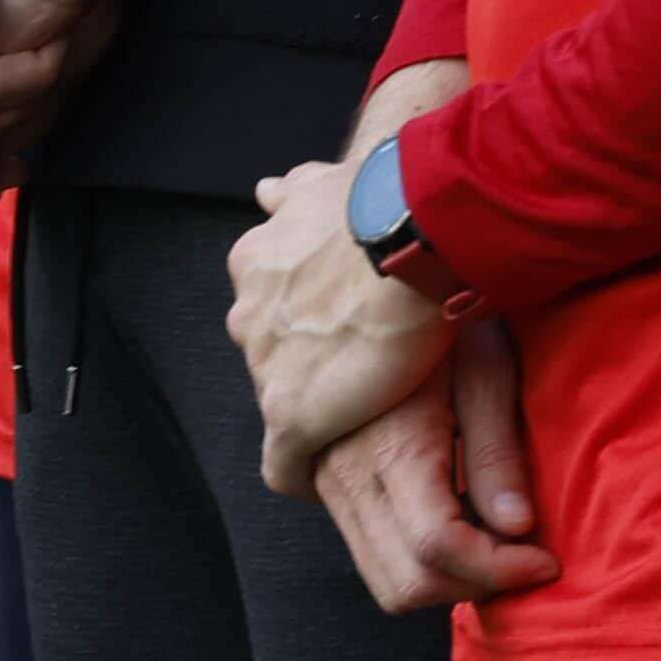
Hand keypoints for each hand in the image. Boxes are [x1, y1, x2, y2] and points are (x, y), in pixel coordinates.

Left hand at [230, 157, 449, 491]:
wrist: (411, 235)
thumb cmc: (379, 204)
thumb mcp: (321, 184)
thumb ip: (290, 194)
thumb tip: (265, 191)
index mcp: (256, 263)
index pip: (266, 307)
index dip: (304, 321)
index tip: (335, 328)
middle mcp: (249, 313)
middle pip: (271, 354)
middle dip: (305, 361)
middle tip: (357, 365)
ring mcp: (267, 368)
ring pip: (282, 401)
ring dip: (314, 406)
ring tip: (361, 414)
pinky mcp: (291, 417)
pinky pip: (285, 465)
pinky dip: (304, 473)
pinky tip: (330, 476)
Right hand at [304, 329, 555, 613]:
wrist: (373, 260)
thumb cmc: (439, 302)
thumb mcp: (485, 365)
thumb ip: (496, 452)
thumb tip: (516, 529)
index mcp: (388, 444)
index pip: (437, 548)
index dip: (498, 569)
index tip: (543, 558)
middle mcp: (343, 470)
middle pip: (403, 581)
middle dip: (471, 584)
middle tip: (520, 554)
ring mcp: (323, 474)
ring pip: (379, 573)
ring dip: (442, 574)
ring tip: (489, 532)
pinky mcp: (317, 471)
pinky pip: (362, 544)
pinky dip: (410, 552)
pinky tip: (449, 508)